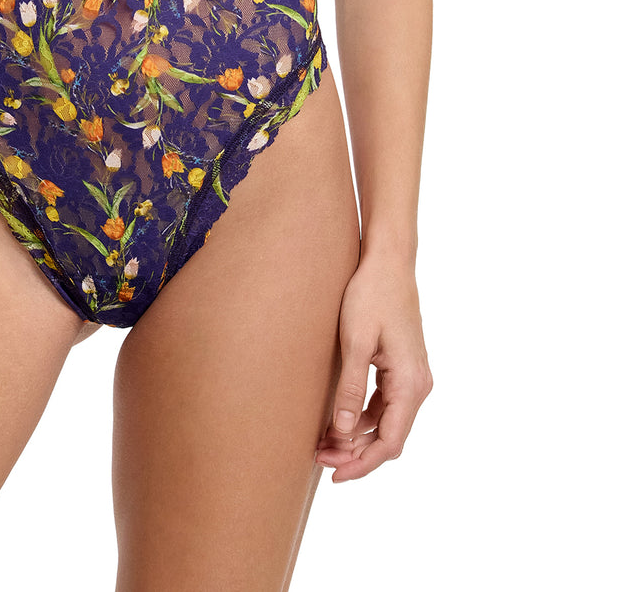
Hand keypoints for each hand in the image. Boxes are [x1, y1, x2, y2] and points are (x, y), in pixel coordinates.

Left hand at [315, 253, 432, 481]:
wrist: (388, 262)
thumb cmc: (370, 295)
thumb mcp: (355, 341)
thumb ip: (350, 387)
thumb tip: (341, 431)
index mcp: (410, 383)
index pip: (390, 441)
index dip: (362, 463)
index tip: (335, 475)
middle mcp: (418, 385)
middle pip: (389, 437)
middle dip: (355, 453)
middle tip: (319, 458)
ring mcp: (412, 377)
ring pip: (387, 422)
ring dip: (357, 437)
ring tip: (323, 443)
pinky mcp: (402, 368)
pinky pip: (385, 405)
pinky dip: (362, 417)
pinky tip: (338, 419)